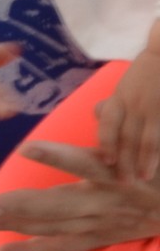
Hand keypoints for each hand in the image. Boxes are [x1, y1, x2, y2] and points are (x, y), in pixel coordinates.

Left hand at [0, 140, 159, 250]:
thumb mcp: (151, 144)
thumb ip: (120, 125)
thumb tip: (100, 105)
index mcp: (116, 172)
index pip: (82, 161)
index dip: (54, 156)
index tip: (26, 148)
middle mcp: (104, 201)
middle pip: (53, 203)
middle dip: (16, 205)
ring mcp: (98, 223)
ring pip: (49, 226)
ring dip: (13, 224)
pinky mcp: (98, 239)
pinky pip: (60, 248)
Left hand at [99, 28, 159, 183]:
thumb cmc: (150, 68)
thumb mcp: (127, 83)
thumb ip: (114, 102)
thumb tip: (96, 113)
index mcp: (121, 98)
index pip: (109, 126)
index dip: (107, 145)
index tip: (107, 163)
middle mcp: (135, 103)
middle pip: (127, 137)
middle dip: (124, 161)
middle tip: (123, 182)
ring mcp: (155, 106)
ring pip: (149, 137)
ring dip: (147, 159)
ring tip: (144, 177)